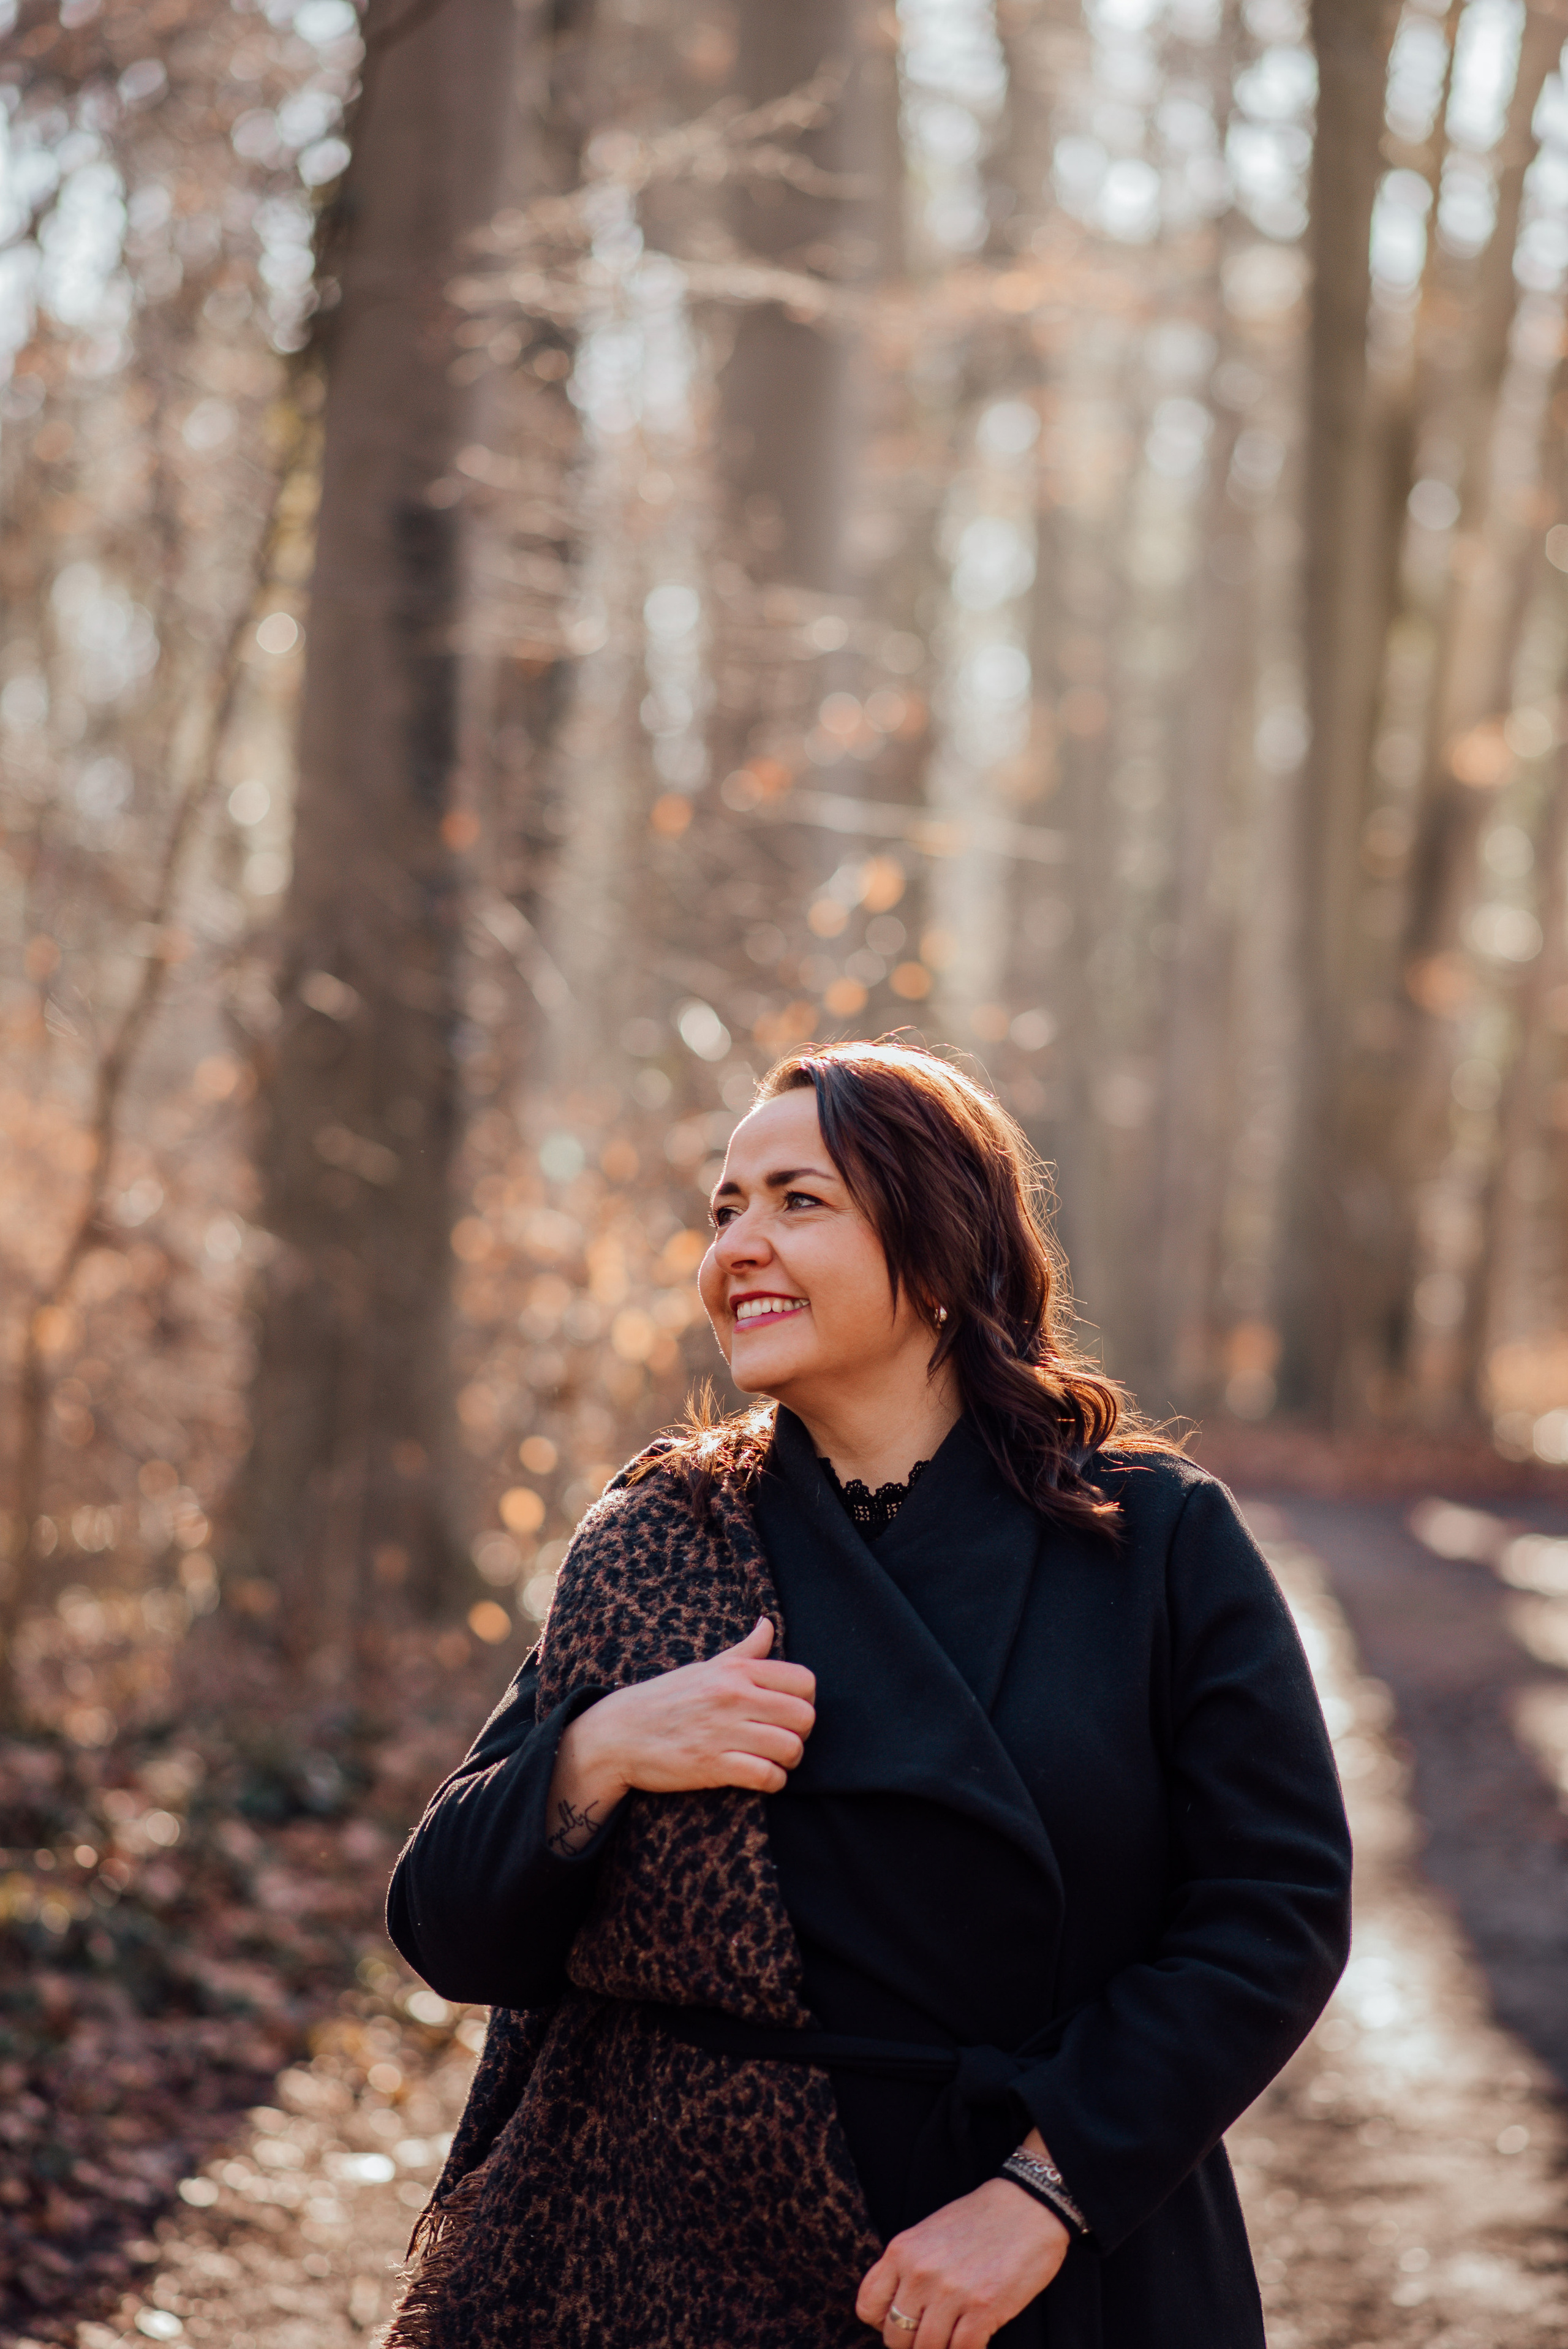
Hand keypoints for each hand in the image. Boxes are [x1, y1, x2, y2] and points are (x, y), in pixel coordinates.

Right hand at [544, 1619, 814, 1852]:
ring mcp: (723, 1730)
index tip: (788, 1713)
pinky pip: (766, 1776)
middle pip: (805, 1716)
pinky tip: (760, 1777)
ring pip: (791, 1748)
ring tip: (772, 1761)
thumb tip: (768, 1623)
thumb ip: (744, 1650)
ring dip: (788, 1761)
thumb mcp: (705, 1667)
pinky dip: (772, 1782)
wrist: (617, 1733)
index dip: (805, 1700)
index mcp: (735, 1670)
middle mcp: (733, 1695)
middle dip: (801, 1734)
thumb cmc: (665, 1699)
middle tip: (783, 1740)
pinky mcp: (712, 1764)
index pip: (804, 1680)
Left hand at [856, 2177, 1069, 2348]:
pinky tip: (976, 2340)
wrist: (1028, 2205)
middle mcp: (921, 2272)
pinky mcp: (983, 2309)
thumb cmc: (979, 2221)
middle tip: (932, 2335)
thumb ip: (908, 2268)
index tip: (903, 2322)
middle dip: (911, 2343)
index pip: (868, 2307)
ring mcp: (951, 2292)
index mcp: (902, 2250)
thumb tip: (894, 2312)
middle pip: (895, 2337)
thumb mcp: (929, 2234)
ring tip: (953, 2337)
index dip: (883, 2322)